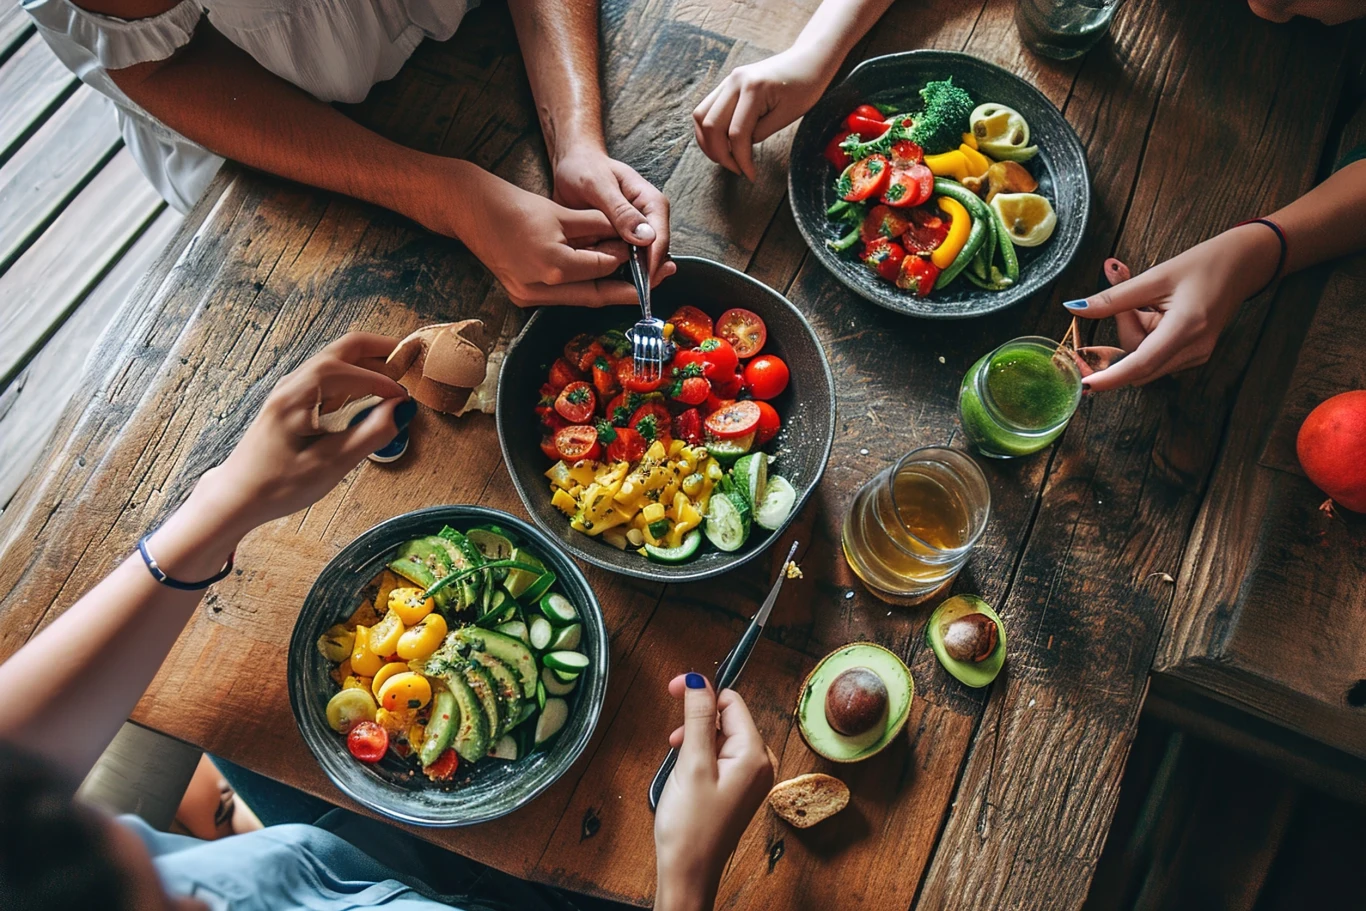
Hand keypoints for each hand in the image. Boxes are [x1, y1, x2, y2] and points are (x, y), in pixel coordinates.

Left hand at [194, 333, 409, 532]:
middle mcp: (292, 385)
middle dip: (380, 350)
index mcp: (298, 395)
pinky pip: (328, 378)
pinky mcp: (292, 403)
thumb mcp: (330, 464)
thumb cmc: (277, 485)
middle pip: (343, 349)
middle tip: (410, 359)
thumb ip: (370, 433)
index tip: (406, 398)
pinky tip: (367, 394)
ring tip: (395, 376)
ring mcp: (290, 392)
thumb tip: (401, 410)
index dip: (385, 381)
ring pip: (335, 361)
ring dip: (367, 364)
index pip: (352, 371)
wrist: (237, 497)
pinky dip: (354, 379)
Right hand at [412, 160, 636, 307]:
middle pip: (595, 295)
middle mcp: (541, 288)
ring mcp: (529, 296)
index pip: (602, 268)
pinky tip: (598, 277)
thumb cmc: (514, 206)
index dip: (625, 259)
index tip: (643, 252)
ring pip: (579, 297)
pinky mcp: (522, 295)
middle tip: (656, 282)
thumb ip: (599, 226)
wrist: (470, 210)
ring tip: (632, 281)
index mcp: (554, 266)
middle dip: (627, 289)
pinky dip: (581, 285)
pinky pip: (562, 294)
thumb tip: (630, 237)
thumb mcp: (563, 212)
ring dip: (605, 288)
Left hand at [552, 145, 673, 285]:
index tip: (643, 282)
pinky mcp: (623, 240)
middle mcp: (649, 219)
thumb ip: (621, 211)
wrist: (573, 164)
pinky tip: (602, 277)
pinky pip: (624, 260)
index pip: (660, 238)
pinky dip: (614, 269)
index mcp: (652, 203)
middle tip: (631, 293)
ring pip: (641, 261)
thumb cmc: (585, 168)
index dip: (653, 263)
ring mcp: (636, 231)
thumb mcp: (599, 186)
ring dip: (629, 274)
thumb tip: (646, 238)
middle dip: (645, 274)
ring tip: (613, 286)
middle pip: (655, 254)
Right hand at [655, 674, 773, 910]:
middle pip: (728, 717)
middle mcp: (760, 763)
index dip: (702, 691)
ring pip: (721, 737)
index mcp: (755, 754)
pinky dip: (700, 755)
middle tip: (671, 737)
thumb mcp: (692, 763)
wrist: (688, 872)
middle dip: (697, 720)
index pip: (732, 701)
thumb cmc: (691, 827)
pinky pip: (721, 757)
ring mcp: (751, 777)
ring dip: (696, 739)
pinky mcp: (738, 788)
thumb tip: (699, 680)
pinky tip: (685, 771)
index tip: (674, 688)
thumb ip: (698, 717)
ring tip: (677, 760)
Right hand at [693, 47, 830, 180]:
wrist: (807, 60)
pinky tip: (722, 142)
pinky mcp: (727, 83)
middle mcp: (735, 81)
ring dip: (707, 142)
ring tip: (725, 158)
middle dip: (719, 154)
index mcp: (754, 89)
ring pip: (700, 116)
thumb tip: (739, 148)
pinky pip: (706, 108)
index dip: (740, 159)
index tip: (749, 175)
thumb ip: (760, 132)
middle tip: (736, 169)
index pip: (736, 133)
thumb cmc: (805, 87)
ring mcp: (728, 80)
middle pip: (710, 125)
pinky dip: (709, 129)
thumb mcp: (787, 116)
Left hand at [1066, 224, 1281, 390]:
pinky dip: (1146, 335)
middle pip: (1137, 361)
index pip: (1140, 364)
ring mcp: (1195, 356)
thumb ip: (1113, 298)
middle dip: (1124, 332)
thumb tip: (1075, 308)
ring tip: (1149, 299)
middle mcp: (1193, 350)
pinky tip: (1157, 310)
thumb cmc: (1203, 265)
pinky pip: (1156, 354)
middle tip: (1129, 296)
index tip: (1085, 385)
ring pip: (1144, 359)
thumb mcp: (1154, 276)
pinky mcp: (1193, 355)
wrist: (1243, 265)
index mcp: (1186, 328)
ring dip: (1135, 331)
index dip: (1110, 377)